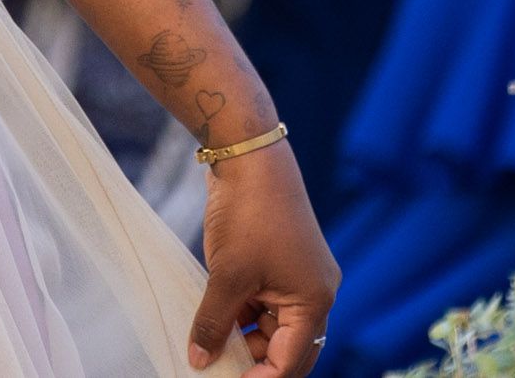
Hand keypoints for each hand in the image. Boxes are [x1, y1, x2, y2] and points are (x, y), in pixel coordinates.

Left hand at [192, 140, 336, 375]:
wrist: (250, 158)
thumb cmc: (248, 216)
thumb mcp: (227, 276)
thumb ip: (214, 323)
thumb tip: (200, 362)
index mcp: (314, 302)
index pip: (290, 361)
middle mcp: (314, 293)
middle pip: (287, 348)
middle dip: (254, 362)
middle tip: (214, 367)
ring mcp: (298, 277)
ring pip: (272, 326)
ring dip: (243, 338)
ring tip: (207, 345)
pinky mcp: (279, 263)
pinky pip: (264, 303)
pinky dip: (241, 314)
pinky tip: (213, 319)